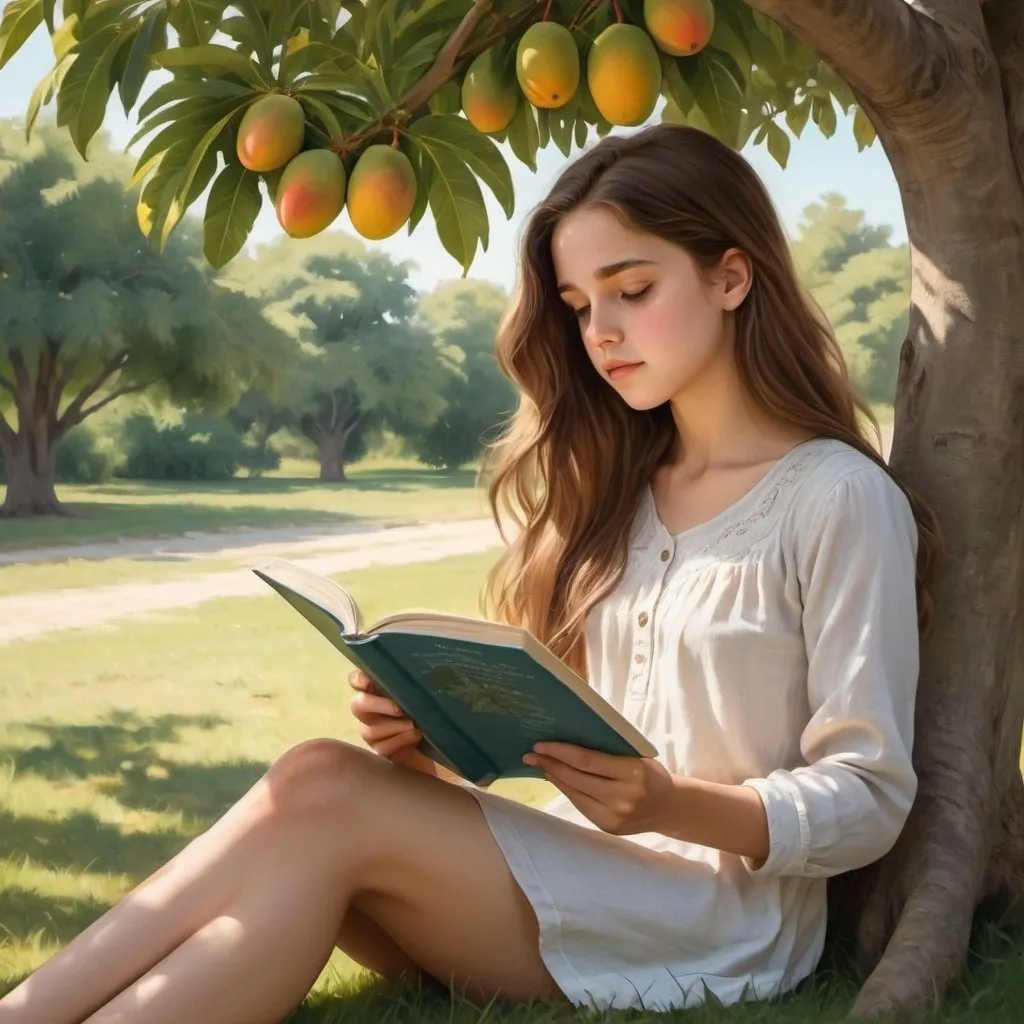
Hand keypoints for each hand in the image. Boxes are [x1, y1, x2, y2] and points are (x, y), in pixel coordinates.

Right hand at [348, 668, 421, 760]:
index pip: (356, 680)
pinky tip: (415, 735)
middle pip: (359, 705)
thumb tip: (417, 676)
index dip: (358, 679)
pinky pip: (382, 747)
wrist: (437, 740)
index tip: (368, 682)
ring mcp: (371, 732)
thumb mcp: (421, 694)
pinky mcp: (380, 751)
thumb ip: (411, 684)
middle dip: (380, 705)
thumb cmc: (427, 710)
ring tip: (414, 724)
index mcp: (375, 690)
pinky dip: (401, 740)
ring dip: (396, 726)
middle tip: (400, 709)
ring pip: (371, 730)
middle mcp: (368, 711)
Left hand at [523, 743, 674, 835]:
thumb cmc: (648, 773)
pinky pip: (580, 805)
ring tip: (538, 764)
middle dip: (550, 764)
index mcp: (632, 773)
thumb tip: (565, 744)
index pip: (587, 761)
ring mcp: (614, 816)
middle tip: (530, 754)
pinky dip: (566, 790)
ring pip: (574, 794)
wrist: (668, 807)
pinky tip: (555, 779)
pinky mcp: (607, 827)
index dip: (560, 752)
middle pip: (576, 778)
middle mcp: (623, 797)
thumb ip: (605, 752)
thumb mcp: (634, 757)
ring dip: (553, 778)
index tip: (540, 744)